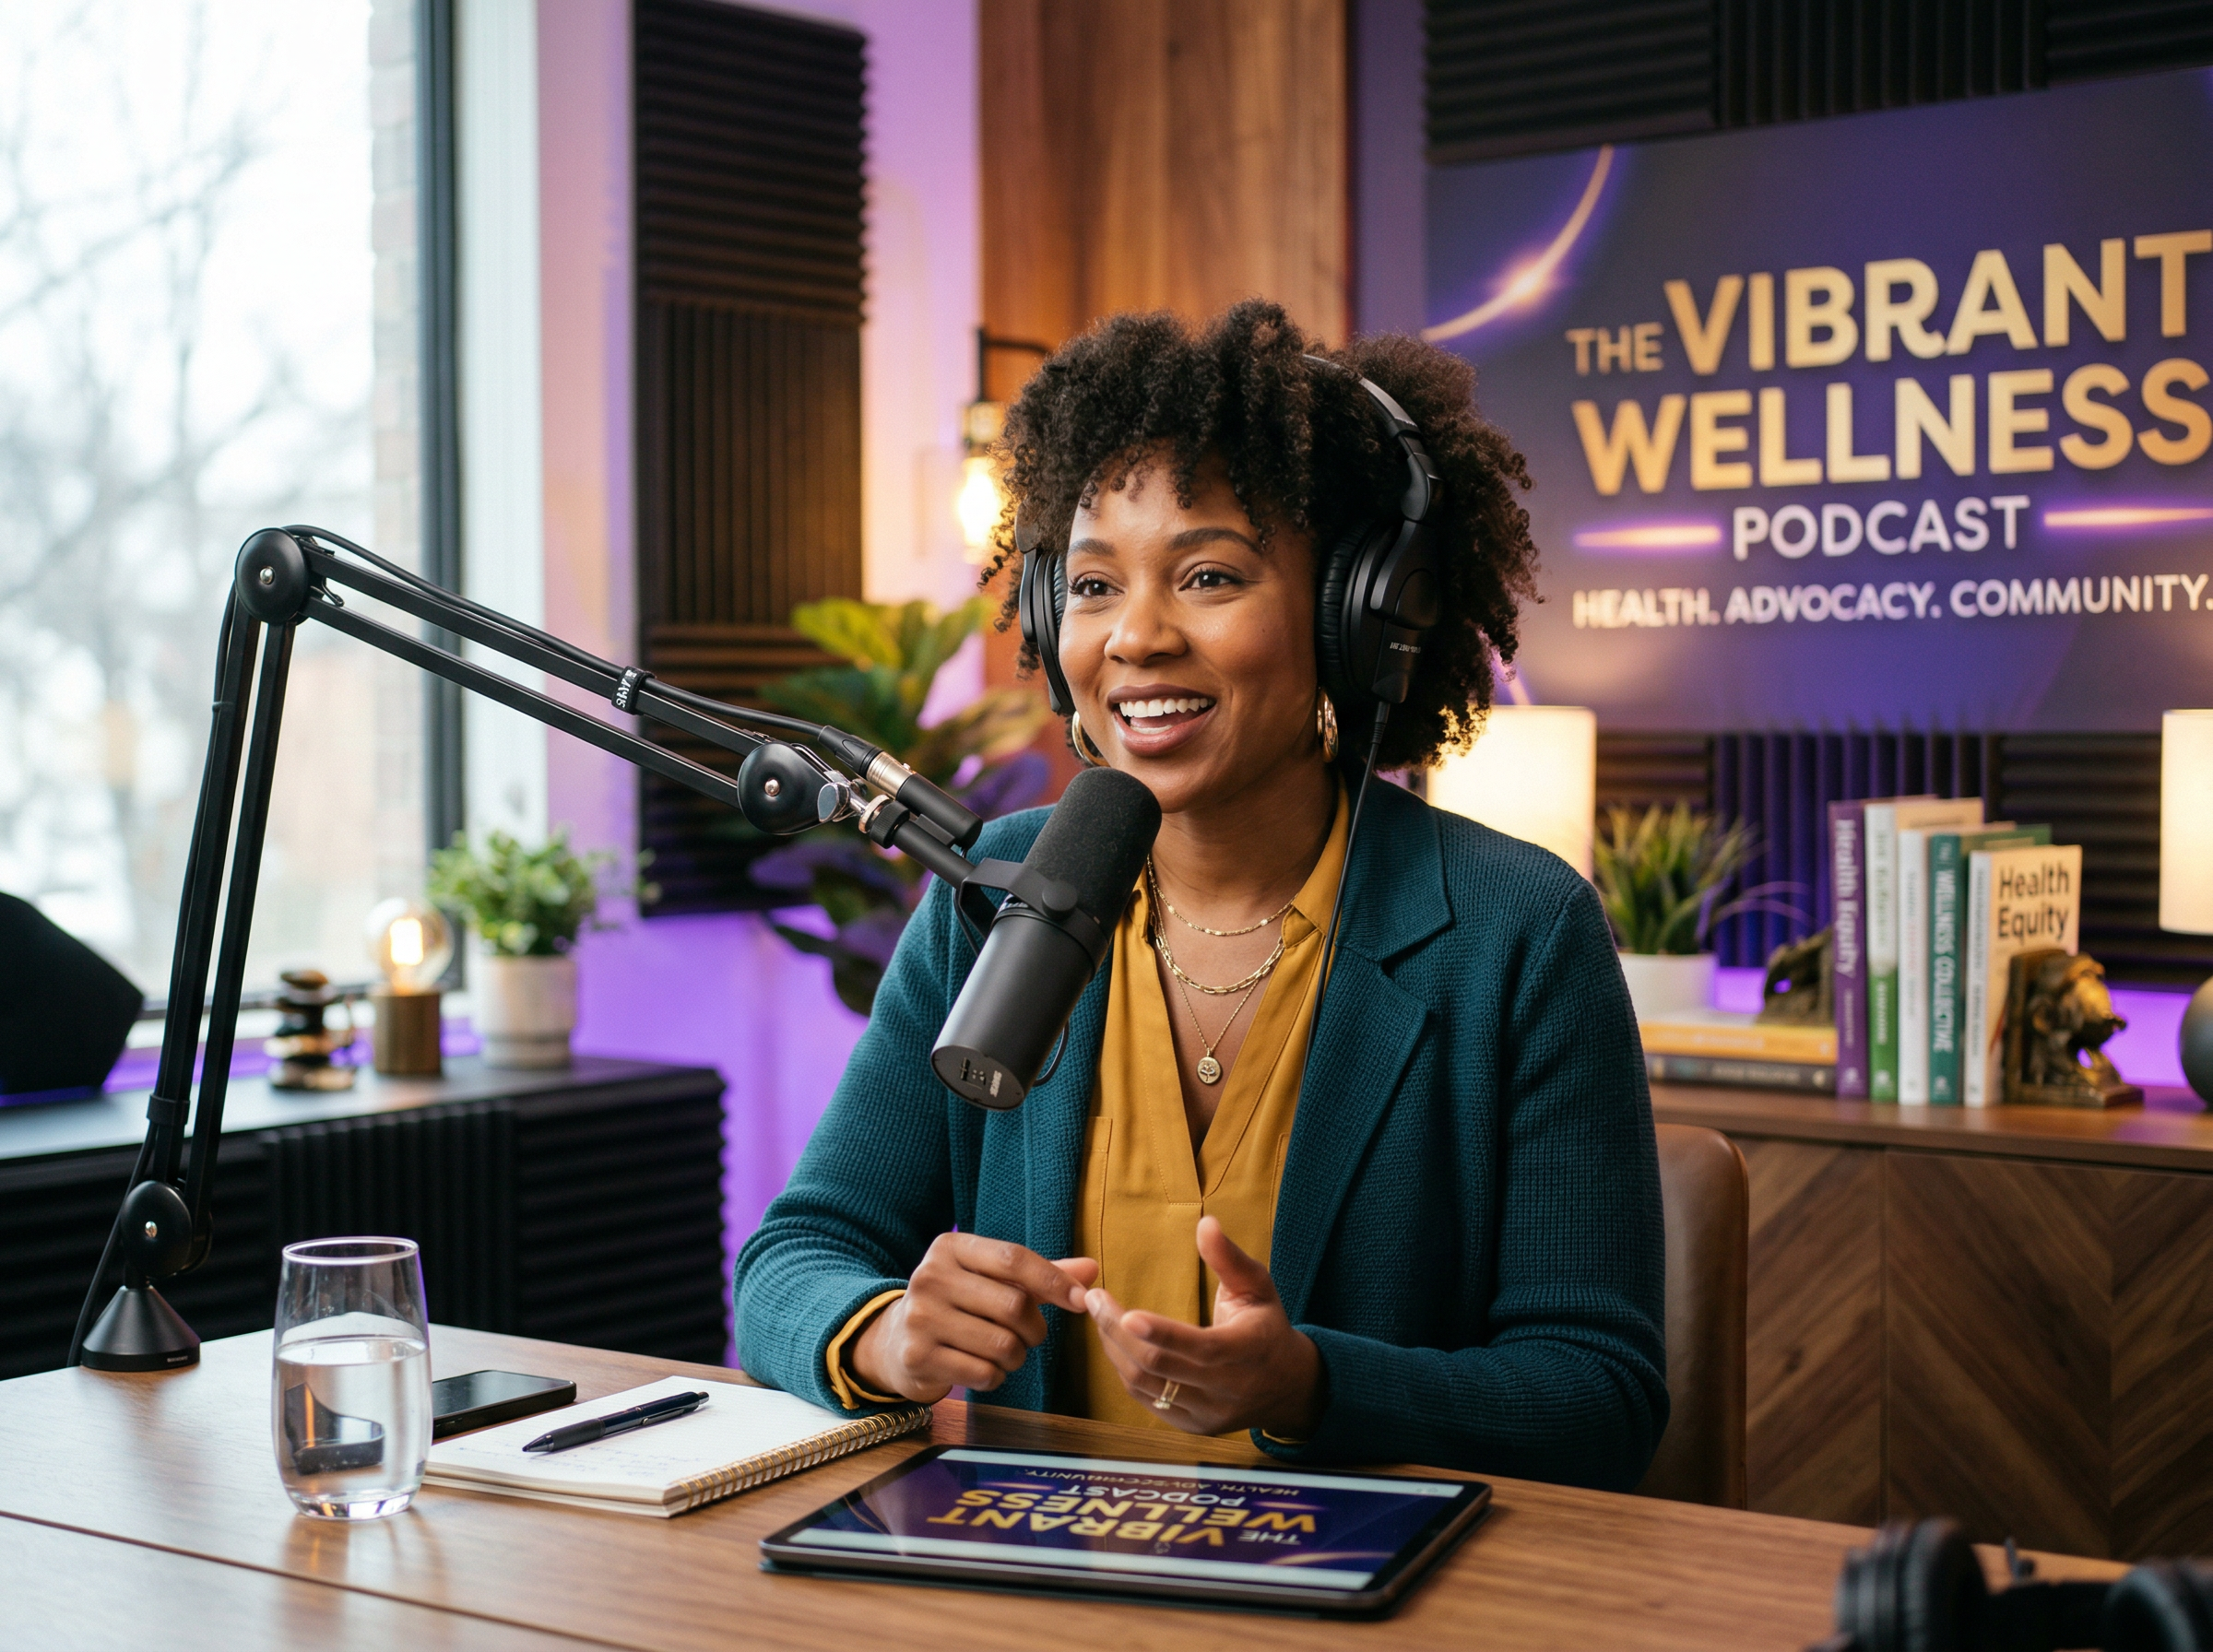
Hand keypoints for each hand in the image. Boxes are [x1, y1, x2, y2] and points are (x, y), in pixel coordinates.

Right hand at [851, 1233, 1098, 1403]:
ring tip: (1006, 1353)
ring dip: (1017, 1356)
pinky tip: (984, 1368)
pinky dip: (996, 1376)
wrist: (894, 1341)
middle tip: (1030, 1335)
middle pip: (1013, 1304)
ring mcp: (921, 1318)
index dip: (1054, 1280)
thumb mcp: (990, 1280)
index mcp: (950, 1248)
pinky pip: (983, 1373)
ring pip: (1002, 1343)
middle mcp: (930, 1277)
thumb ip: (1039, 1275)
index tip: (1081, 1300)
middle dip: (1035, 1328)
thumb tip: (1091, 1269)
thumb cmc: (957, 1304)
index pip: (1013, 1258)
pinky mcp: (918, 1356)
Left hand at [1086, 1216, 1322, 1437]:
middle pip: (1160, 1367)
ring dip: (1115, 1350)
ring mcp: (1207, 1414)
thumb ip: (1229, 1258)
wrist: (1287, 1386)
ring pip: (1147, 1386)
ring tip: (1100, 1316)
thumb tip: (1205, 1223)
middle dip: (1118, 1332)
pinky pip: (1147, 1400)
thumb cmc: (1267, 1326)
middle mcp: (1227, 1390)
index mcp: (1247, 1352)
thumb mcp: (1258, 1287)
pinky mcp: (1191, 1426)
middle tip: (1094, 1300)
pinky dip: (1125, 1371)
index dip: (1162, 1333)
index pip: (1199, 1348)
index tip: (1127, 1314)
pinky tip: (1116, 1343)